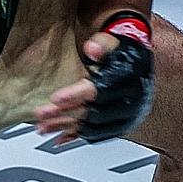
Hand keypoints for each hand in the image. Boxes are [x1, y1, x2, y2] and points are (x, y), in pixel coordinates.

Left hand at [33, 12, 154, 142]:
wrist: (140, 65)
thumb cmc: (124, 52)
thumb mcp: (114, 42)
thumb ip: (102, 44)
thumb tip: (92, 49)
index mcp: (128, 79)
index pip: (100, 90)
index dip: (76, 95)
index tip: (55, 98)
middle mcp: (129, 101)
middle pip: (92, 112)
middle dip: (64, 115)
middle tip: (42, 114)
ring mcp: (125, 116)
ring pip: (92, 127)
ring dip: (65, 128)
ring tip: (43, 127)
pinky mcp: (119, 125)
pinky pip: (97, 136)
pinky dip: (77, 137)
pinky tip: (59, 139)